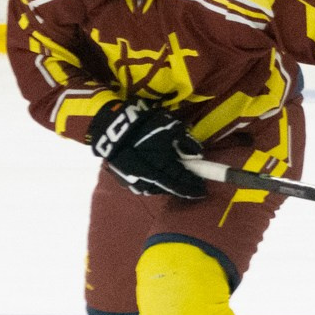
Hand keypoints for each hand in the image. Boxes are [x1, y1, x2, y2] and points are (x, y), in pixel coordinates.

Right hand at [90, 99, 206, 198]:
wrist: (112, 126)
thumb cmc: (144, 124)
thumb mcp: (169, 126)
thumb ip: (186, 140)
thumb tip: (198, 153)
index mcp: (160, 163)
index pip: (180, 178)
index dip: (192, 184)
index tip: (202, 189)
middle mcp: (147, 175)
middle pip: (168, 187)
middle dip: (182, 189)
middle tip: (192, 190)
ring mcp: (133, 179)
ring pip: (154, 189)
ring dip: (166, 189)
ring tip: (175, 185)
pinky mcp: (123, 179)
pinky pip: (141, 187)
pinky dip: (152, 186)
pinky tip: (156, 182)